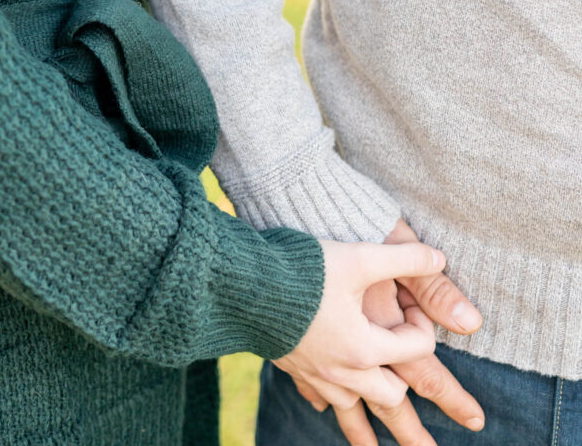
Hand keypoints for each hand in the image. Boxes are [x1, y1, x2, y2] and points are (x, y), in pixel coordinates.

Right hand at [293, 221, 484, 445]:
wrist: (243, 284)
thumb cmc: (305, 271)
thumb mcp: (359, 257)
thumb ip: (404, 259)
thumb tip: (440, 258)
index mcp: (366, 348)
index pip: (418, 350)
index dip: (422, 323)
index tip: (409, 301)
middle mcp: (344, 373)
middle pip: (391, 397)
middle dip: (412, 401)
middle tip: (439, 417)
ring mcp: (316, 375)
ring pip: (351, 412)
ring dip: (369, 426)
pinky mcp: (293, 368)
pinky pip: (317, 398)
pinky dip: (328, 401)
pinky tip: (325, 403)